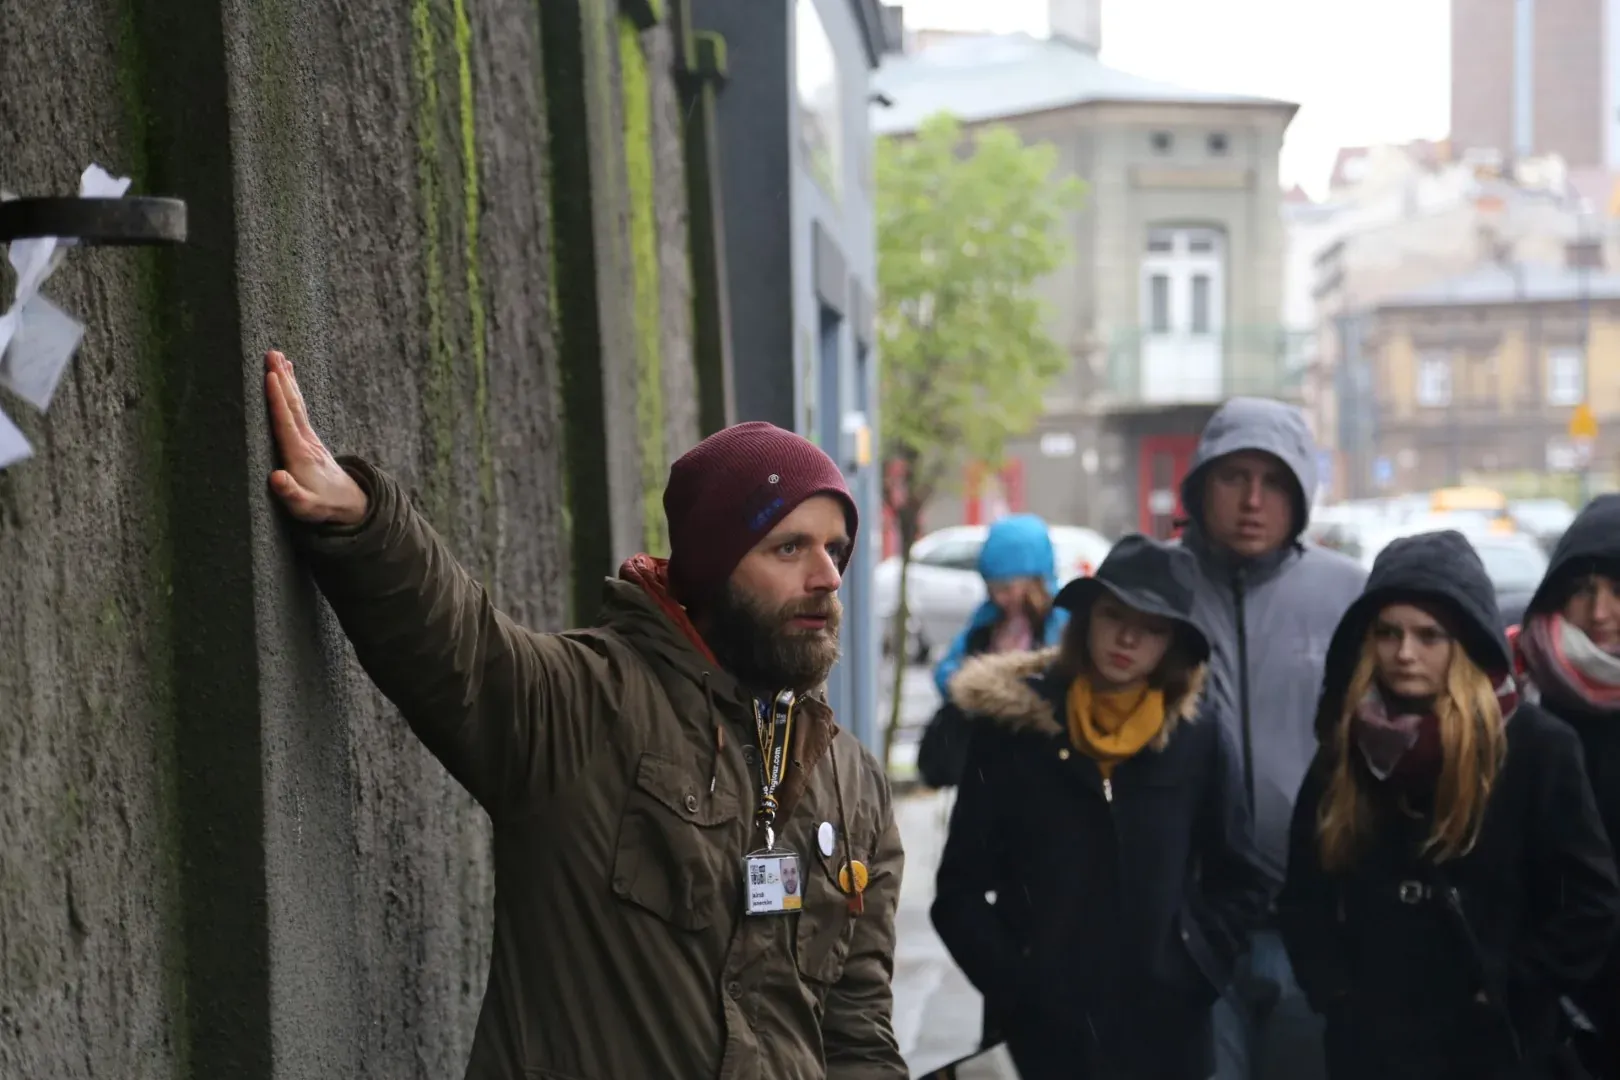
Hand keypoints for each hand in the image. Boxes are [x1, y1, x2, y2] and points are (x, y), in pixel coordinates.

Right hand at [264, 350, 368, 525]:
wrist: (348, 503)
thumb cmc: (321, 506)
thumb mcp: (305, 507)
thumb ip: (291, 493)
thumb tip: (276, 477)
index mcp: (299, 454)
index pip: (286, 421)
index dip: (278, 399)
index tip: (270, 375)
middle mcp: (306, 441)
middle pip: (292, 404)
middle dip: (282, 379)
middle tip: (272, 353)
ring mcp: (309, 437)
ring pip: (296, 403)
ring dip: (287, 379)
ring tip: (279, 356)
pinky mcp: (309, 438)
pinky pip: (298, 409)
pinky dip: (292, 391)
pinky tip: (288, 379)